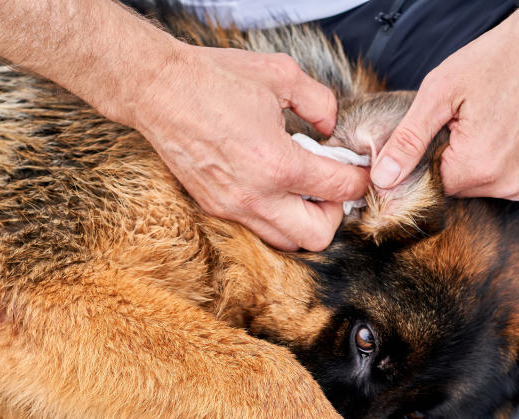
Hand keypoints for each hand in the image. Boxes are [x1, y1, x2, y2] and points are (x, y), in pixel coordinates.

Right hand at [133, 46, 369, 250]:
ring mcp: (233, 207)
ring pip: (285, 241)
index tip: (359, 170)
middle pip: (317, 236)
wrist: (159, 90)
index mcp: (279, 164)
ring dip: (303, 221)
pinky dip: (276, 217)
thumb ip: (320, 102)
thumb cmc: (215, 79)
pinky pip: (257, 229)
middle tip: (332, 187)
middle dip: (335, 214)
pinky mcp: (214, 207)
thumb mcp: (282, 75)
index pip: (340, 189)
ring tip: (304, 191)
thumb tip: (331, 126)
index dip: (359, 180)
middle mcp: (256, 196)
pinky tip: (275, 187)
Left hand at [369, 0, 518, 198]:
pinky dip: (483, 162)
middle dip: (439, 159)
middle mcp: (503, 184)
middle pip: (447, 187)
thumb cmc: (497, 59)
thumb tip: (382, 177)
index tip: (422, 133)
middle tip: (451, 122)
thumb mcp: (440, 93)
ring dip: (461, 161)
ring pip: (468, 186)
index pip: (424, 187)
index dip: (414, 162)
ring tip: (474, 123)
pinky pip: (490, 182)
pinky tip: (490, 132)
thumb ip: (408, 140)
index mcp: (478, 167)